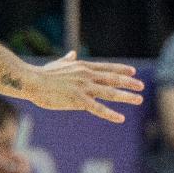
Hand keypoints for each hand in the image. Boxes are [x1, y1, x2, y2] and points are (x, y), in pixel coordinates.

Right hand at [28, 53, 144, 122]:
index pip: (107, 68)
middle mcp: (86, 75)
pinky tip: (121, 118)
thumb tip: (72, 54)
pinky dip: (110, 114)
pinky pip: (98, 108)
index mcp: (83, 67)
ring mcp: (83, 87)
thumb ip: (68, 60)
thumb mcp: (58, 64)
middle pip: (113, 79)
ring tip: (139, 99)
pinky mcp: (78, 100)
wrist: (32, 81)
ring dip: (126, 96)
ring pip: (110, 92)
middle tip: (141, 86)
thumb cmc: (42, 74)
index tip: (133, 72)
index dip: (121, 70)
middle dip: (129, 83)